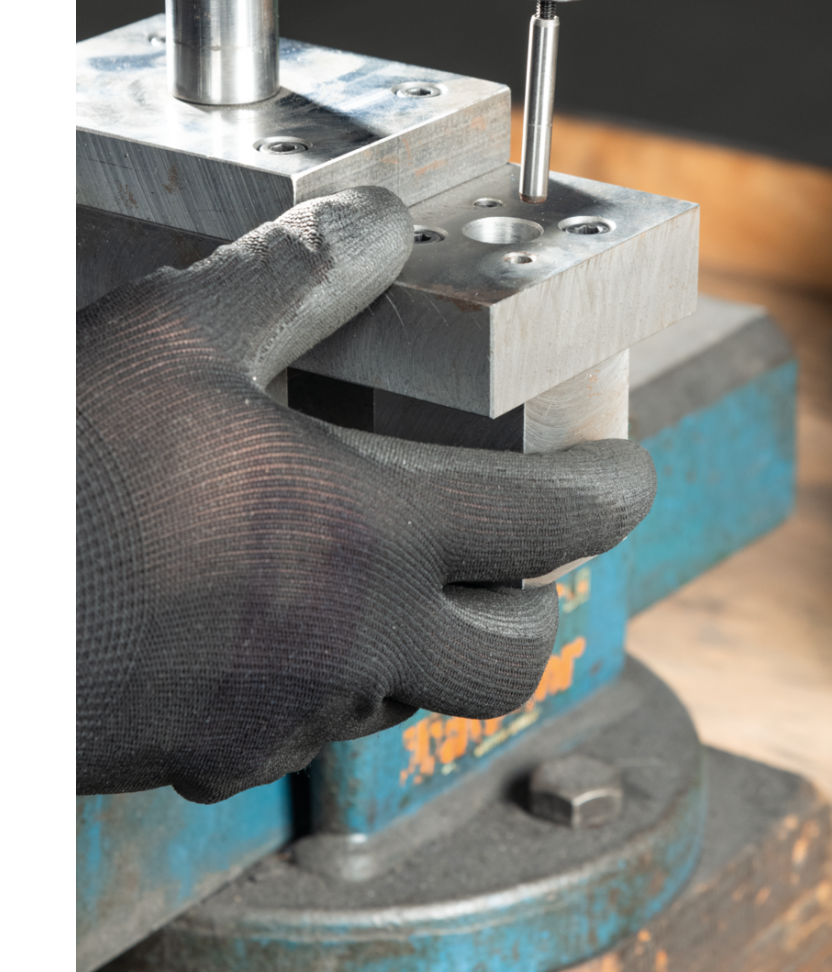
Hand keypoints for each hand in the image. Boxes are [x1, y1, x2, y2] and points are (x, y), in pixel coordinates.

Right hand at [77, 187, 655, 803]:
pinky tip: (283, 619)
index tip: (629, 474)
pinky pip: (314, 724)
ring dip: (435, 636)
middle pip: (515, 656)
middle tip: (527, 546)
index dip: (610, 492)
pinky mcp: (218, 753)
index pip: (547, 525)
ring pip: (416, 694)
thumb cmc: (58, 472)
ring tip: (401, 570)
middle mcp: (351, 644)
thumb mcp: (178, 334)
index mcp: (369, 537)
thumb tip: (374, 222)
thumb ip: (296, 277)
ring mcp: (286, 713)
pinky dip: (333, 673)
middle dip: (541, 599)